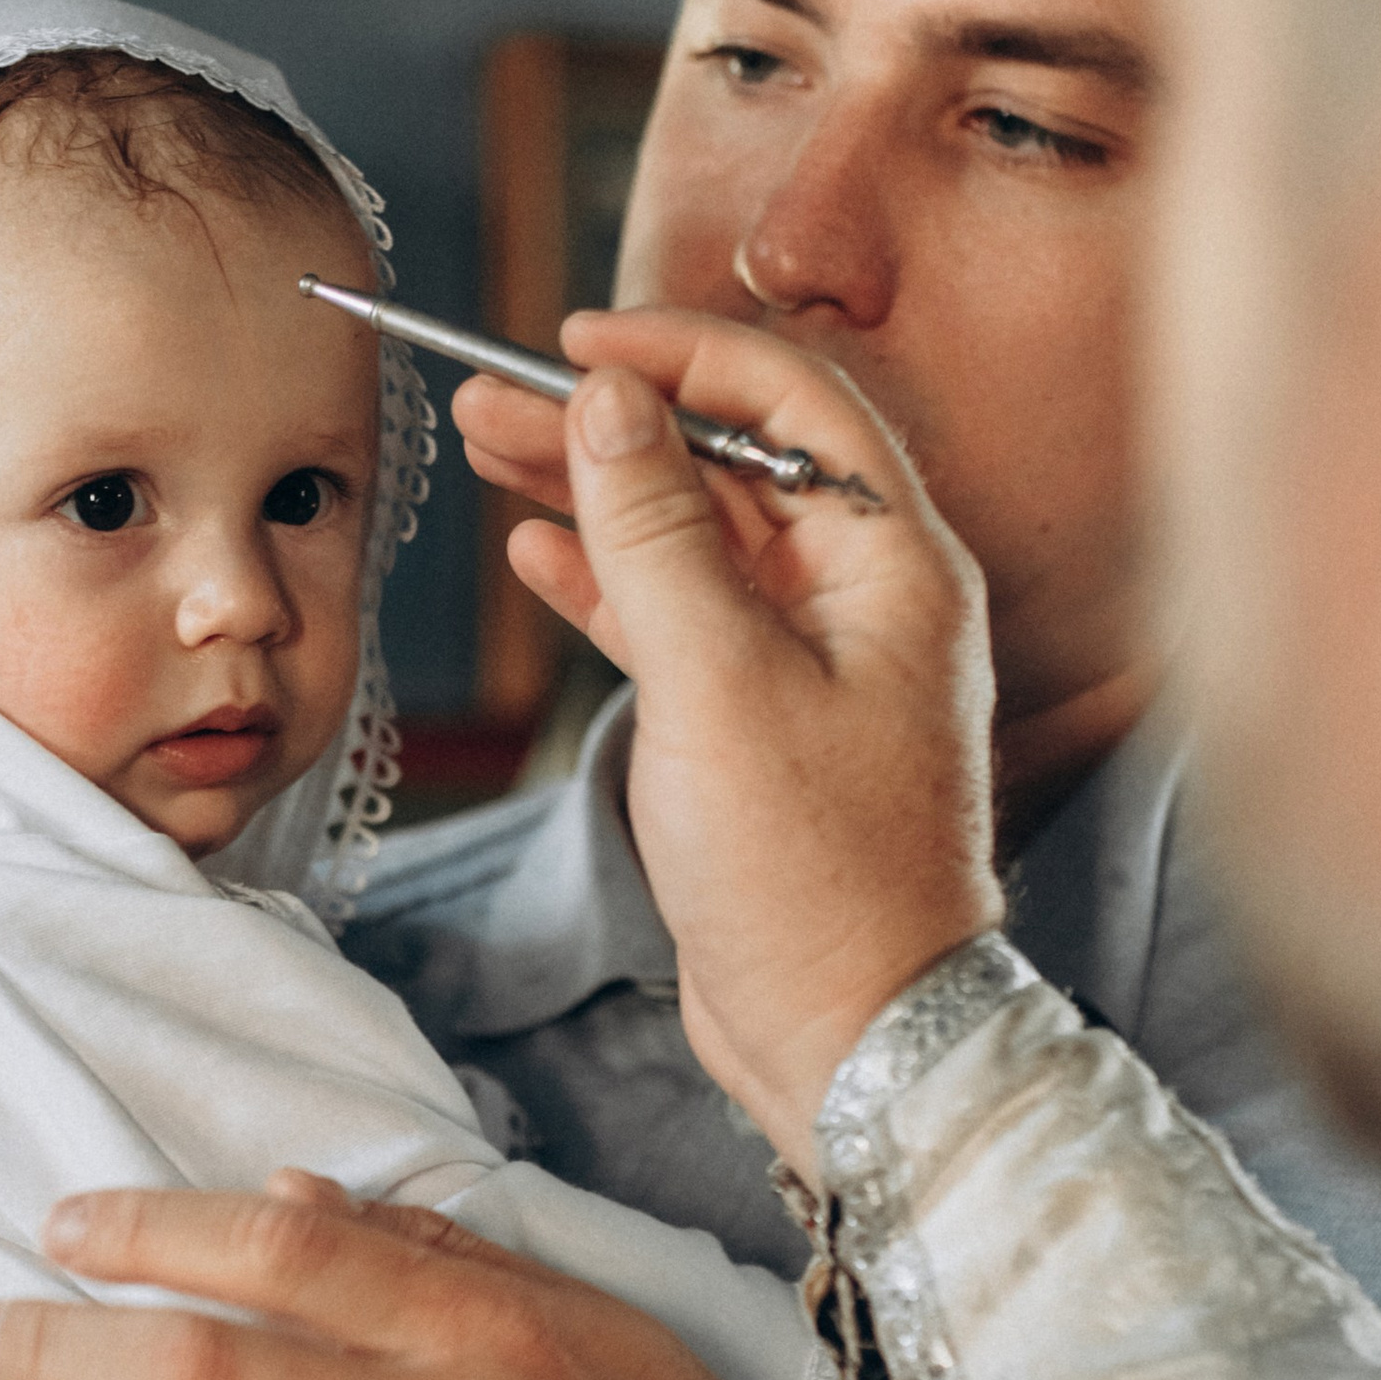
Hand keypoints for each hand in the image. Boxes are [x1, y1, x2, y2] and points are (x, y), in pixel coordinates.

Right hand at [455, 307, 1000, 1158]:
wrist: (854, 1039)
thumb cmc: (815, 876)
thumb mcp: (715, 683)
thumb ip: (654, 534)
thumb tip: (605, 401)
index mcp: (894, 565)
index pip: (789, 402)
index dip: (677, 355)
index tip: (571, 340)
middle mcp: (866, 600)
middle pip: (727, 466)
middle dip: (609, 423)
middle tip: (488, 398)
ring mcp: (815, 666)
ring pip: (693, 541)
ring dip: (595, 495)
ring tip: (486, 450)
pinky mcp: (763, 730)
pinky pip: (681, 622)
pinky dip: (607, 583)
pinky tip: (535, 554)